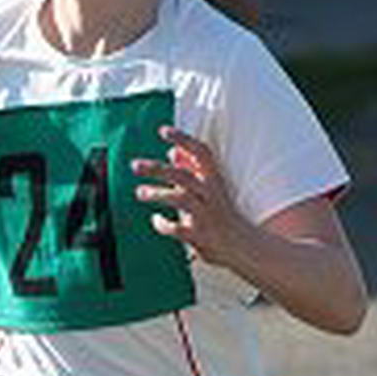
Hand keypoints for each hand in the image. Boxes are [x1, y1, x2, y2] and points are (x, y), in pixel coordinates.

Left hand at [131, 125, 248, 267]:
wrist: (241, 245)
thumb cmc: (221, 214)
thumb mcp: (208, 189)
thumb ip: (189, 171)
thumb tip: (173, 152)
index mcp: (214, 180)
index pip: (201, 153)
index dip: (184, 139)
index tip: (163, 131)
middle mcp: (210, 195)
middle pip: (183, 176)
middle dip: (158, 169)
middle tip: (134, 165)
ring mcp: (205, 216)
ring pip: (181, 199)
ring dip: (158, 194)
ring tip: (140, 192)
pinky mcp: (200, 236)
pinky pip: (178, 229)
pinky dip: (163, 224)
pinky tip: (156, 219)